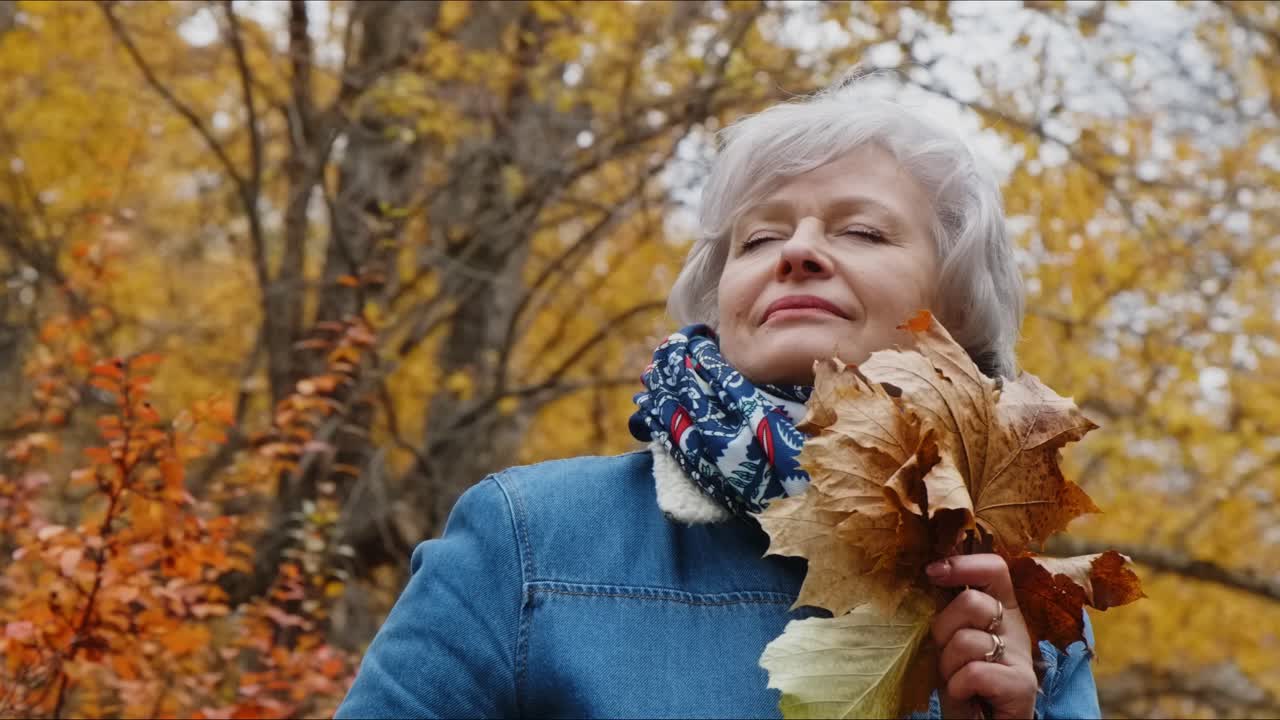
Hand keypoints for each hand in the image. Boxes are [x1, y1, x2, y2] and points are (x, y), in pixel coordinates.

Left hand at [927, 554, 1037, 718]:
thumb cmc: (963, 682)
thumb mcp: (950, 641)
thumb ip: (948, 612)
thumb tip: (928, 574)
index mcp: (1001, 610)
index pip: (994, 569)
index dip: (962, 565)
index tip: (931, 573)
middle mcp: (1015, 628)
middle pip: (972, 603)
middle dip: (943, 630)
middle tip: (944, 654)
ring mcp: (1022, 657)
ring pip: (967, 641)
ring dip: (948, 666)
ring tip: (956, 680)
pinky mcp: (1022, 686)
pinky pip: (975, 673)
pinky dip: (959, 687)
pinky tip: (965, 695)